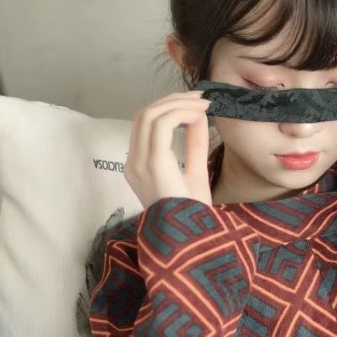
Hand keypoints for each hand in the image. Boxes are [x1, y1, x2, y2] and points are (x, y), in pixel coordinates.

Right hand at [126, 91, 211, 208]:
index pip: (145, 126)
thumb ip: (193, 144)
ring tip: (202, 103)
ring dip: (177, 103)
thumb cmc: (193, 215)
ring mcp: (140, 162)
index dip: (168, 108)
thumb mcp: (194, 172)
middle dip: (172, 100)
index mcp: (139, 167)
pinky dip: (181, 112)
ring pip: (150, 114)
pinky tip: (199, 114)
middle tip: (200, 97)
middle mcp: (134, 163)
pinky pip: (162, 123)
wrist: (193, 239)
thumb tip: (197, 115)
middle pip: (143, 115)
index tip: (194, 104)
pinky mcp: (153, 162)